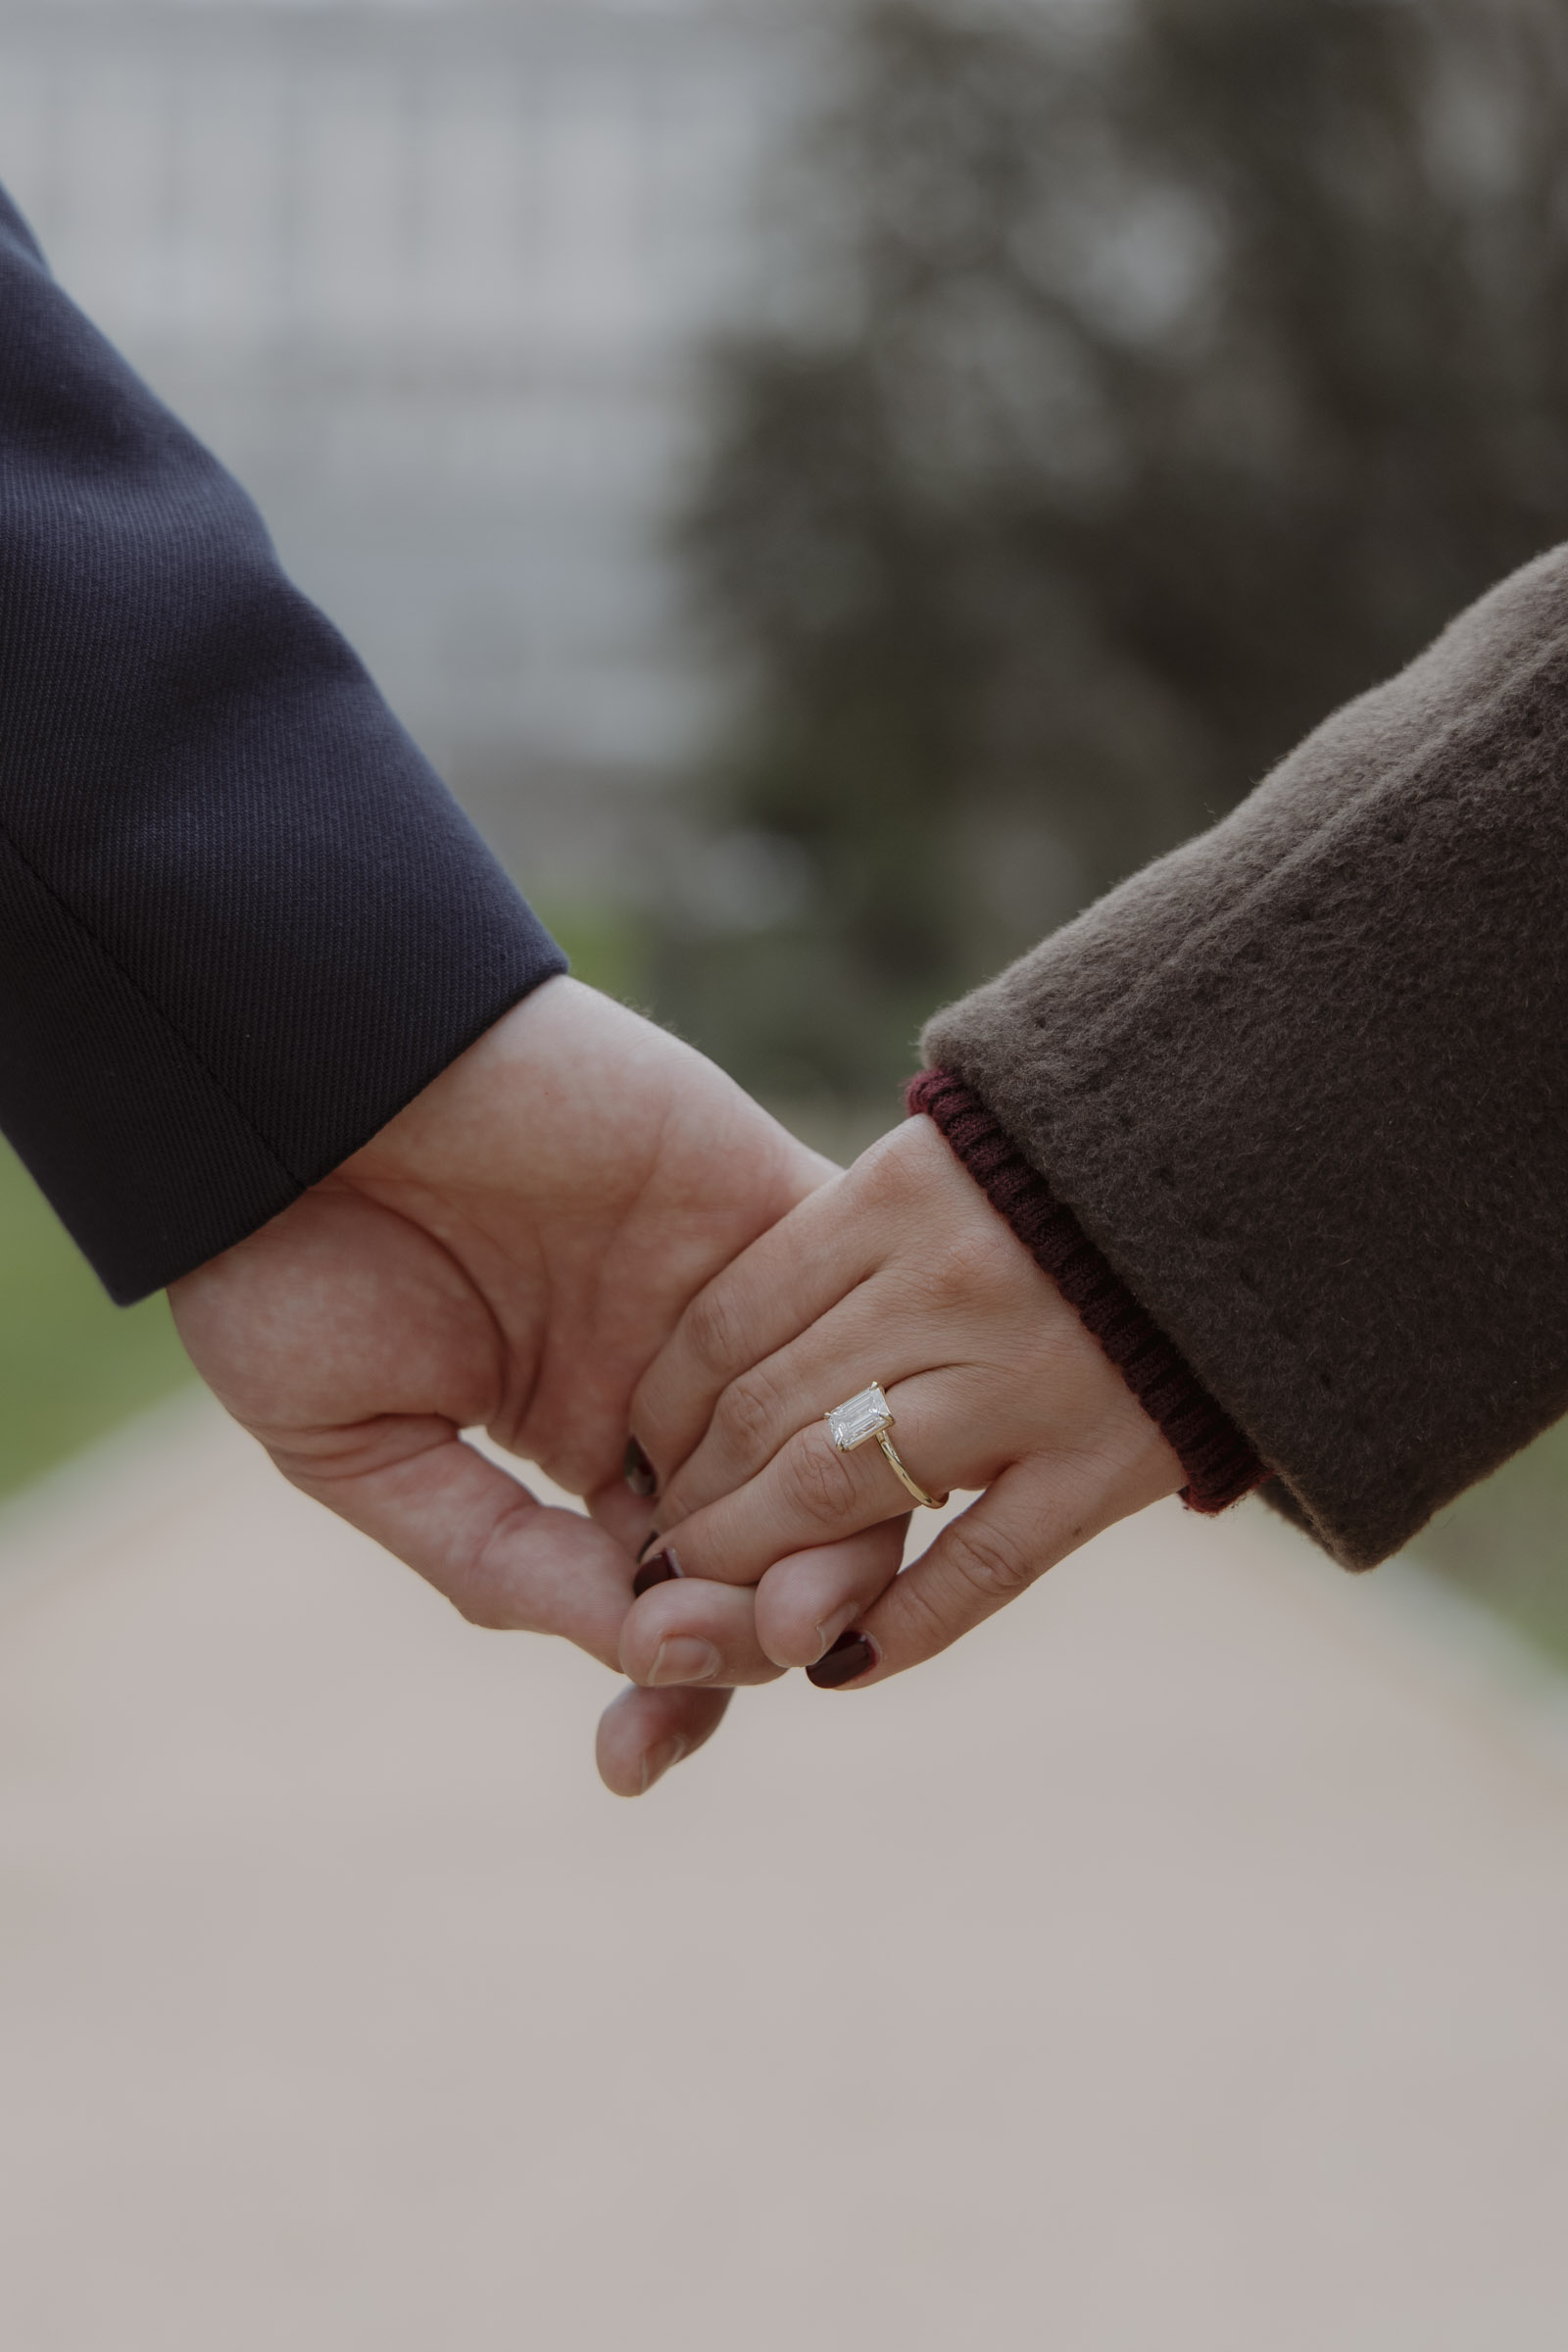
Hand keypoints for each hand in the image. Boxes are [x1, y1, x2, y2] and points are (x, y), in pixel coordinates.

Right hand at [168, 976, 832, 1792]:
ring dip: (819, 1548)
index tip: (626, 1763)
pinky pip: (854, 1311)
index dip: (662, 1686)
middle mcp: (675, 1385)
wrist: (296, 1079)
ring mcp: (730, 1300)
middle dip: (755, 1633)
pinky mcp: (768, 1202)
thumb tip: (638, 1652)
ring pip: (831, 1447)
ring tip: (780, 1616)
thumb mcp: (364, 1452)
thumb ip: (501, 1560)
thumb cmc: (289, 1262)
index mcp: (582, 1447)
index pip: (666, 1596)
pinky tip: (826, 1488)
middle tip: (721, 1664)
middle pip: (769, 1542)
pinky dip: (854, 1402)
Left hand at [619, 1113, 1182, 1691]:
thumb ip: (854, 1228)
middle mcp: (947, 1289)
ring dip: (749, 1563)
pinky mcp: (1108, 1464)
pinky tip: (835, 1664)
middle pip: (762, 1416)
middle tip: (652, 1551)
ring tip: (703, 1603)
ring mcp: (1028, 1382)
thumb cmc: (1093, 1166)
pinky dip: (895, 1626)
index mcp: (899, 1198)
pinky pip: (976, 1568)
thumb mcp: (958, 1153)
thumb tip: (737, 1326)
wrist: (1271, 1172)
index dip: (662, 1404)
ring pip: (833, 1494)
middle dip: (688, 1498)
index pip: (725, 1321)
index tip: (638, 1450)